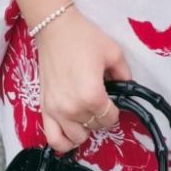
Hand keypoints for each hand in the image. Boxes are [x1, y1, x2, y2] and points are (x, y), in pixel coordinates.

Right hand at [35, 5, 131, 152]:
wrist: (55, 29)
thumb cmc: (85, 38)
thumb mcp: (113, 53)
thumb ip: (125, 75)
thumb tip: (127, 89)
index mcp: (92, 95)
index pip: (110, 118)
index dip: (115, 110)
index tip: (113, 99)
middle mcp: (73, 108)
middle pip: (95, 126)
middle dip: (101, 116)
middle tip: (100, 101)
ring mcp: (56, 111)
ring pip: (76, 137)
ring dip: (85, 128)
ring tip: (86, 113)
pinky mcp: (44, 109)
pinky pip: (54, 139)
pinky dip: (64, 141)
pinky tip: (71, 130)